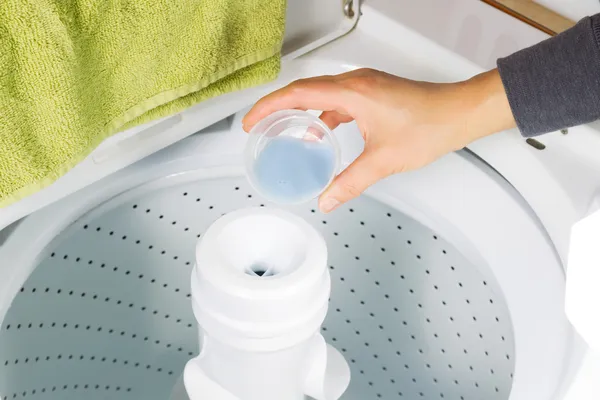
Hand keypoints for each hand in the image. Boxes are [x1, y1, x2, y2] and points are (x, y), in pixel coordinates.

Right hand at [242, 68, 514, 212]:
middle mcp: (356, 83)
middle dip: (277, 109)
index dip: (269, 107)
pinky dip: (323, 117)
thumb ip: (350, 182)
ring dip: (301, 113)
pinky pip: (337, 101)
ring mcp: (365, 86)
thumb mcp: (383, 160)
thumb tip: (327, 199)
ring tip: (286, 132)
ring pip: (321, 95)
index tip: (252, 121)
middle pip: (303, 91)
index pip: (297, 94)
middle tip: (259, 126)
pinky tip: (322, 133)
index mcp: (352, 92)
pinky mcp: (373, 94)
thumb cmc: (431, 124)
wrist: (460, 113)